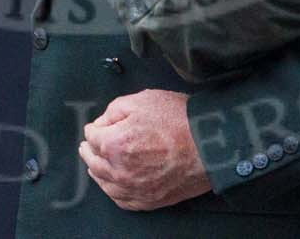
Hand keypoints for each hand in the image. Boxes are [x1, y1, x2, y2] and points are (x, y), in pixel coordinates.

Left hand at [79, 89, 210, 211]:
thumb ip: (114, 110)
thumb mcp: (142, 100)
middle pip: (93, 161)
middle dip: (90, 150)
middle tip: (89, 145)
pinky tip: (113, 184)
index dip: (96, 126)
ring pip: (104, 182)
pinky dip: (113, 191)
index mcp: (114, 143)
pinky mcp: (149, 200)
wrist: (210, 144)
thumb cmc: (180, 121)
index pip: (92, 135)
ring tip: (96, 164)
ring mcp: (134, 188)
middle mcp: (120, 170)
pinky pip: (121, 200)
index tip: (98, 125)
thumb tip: (101, 123)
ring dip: (97, 170)